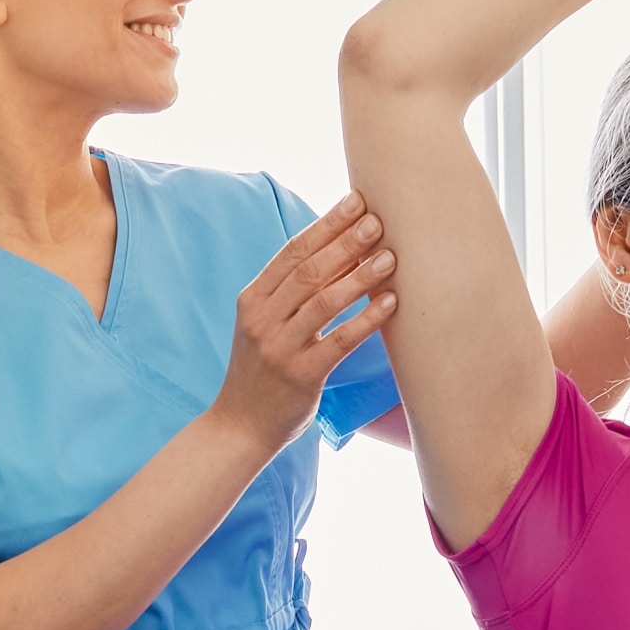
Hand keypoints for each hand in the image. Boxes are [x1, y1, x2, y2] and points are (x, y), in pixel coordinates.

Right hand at [213, 193, 396, 456]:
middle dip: (345, 242)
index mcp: (253, 300)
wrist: (239, 427)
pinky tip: (390, 304)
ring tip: (391, 257)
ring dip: (360, 276)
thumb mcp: (264, 325)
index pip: (293, 252)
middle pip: (309, 270)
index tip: (356, 201)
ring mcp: (279, 347)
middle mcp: (262, 319)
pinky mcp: (300, 375)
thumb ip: (289, 294)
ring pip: (324, 302)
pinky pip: (339, 342)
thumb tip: (340, 253)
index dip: (326, 224)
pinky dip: (366, 320)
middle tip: (377, 221)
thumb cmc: (262, 373)